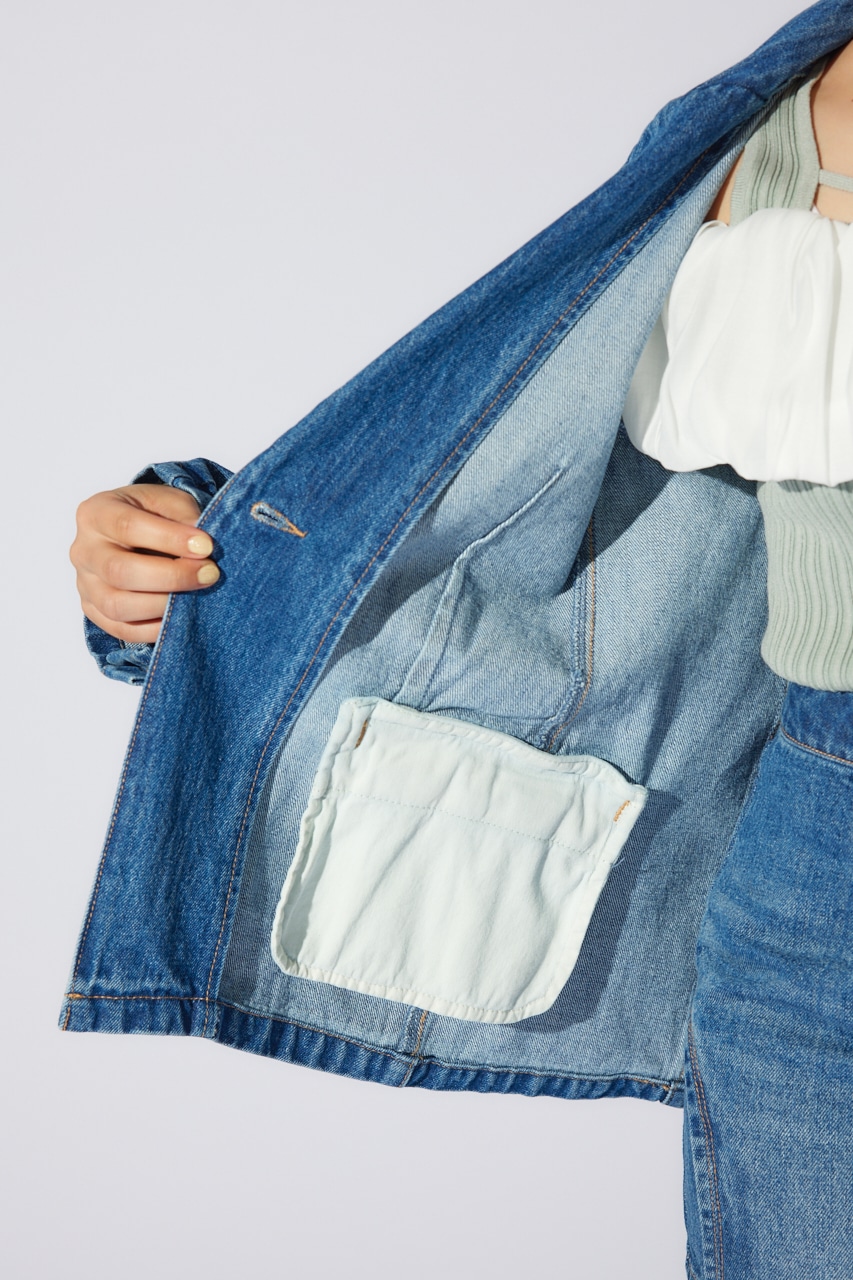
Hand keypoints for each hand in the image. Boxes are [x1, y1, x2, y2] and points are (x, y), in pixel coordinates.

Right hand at [71, 484, 219, 643]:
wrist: (132, 534)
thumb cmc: (151, 514)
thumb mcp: (168, 501)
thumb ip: (184, 517)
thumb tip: (204, 547)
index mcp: (96, 513)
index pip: (127, 526)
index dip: (170, 539)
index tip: (206, 546)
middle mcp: (83, 550)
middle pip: (119, 571)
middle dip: (171, 576)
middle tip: (209, 573)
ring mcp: (85, 584)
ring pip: (117, 605)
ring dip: (164, 606)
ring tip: (196, 596)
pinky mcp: (94, 610)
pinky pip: (122, 629)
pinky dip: (155, 629)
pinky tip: (181, 618)